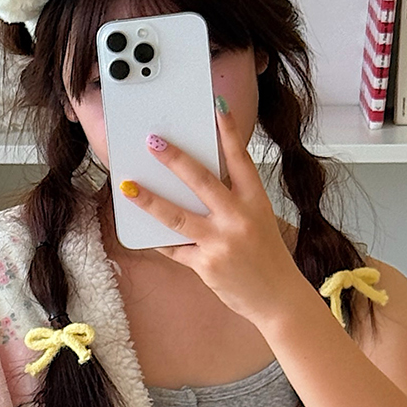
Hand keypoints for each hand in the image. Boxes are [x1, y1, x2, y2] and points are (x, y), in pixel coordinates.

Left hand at [116, 102, 309, 329]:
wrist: (277, 298)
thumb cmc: (265, 257)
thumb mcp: (257, 221)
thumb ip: (231, 203)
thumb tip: (192, 186)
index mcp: (256, 202)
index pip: (240, 160)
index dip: (228, 132)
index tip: (216, 107)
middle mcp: (239, 218)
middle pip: (201, 181)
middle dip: (174, 159)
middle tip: (153, 141)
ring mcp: (221, 242)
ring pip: (177, 216)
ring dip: (149, 200)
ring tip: (128, 188)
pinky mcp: (206, 265)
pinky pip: (174, 249)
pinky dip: (158, 240)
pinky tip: (141, 230)